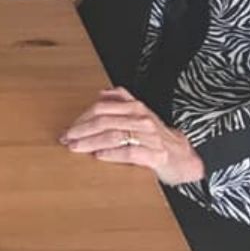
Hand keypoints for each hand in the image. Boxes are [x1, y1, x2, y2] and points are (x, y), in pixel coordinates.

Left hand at [59, 87, 205, 185]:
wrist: (182, 157)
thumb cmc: (157, 137)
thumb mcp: (141, 114)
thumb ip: (123, 101)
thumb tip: (102, 93)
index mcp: (136, 107)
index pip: (102, 107)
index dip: (82, 117)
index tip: (68, 128)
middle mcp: (142, 119)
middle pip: (105, 120)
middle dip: (81, 130)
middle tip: (66, 138)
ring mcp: (149, 137)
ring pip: (114, 135)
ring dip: (90, 142)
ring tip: (76, 147)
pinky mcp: (155, 155)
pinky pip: (130, 152)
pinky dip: (111, 154)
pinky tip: (98, 156)